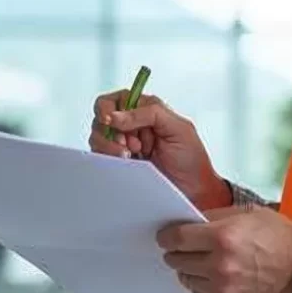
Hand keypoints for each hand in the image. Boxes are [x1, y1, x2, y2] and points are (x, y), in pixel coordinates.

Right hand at [92, 90, 227, 209]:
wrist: (194, 192)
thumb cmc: (191, 160)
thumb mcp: (178, 128)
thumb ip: (149, 113)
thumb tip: (115, 116)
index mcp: (146, 111)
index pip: (116, 100)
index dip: (109, 108)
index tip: (110, 120)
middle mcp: (132, 127)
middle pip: (101, 118)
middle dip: (111, 130)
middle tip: (129, 144)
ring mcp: (124, 147)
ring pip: (97, 137)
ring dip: (109, 146)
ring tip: (130, 156)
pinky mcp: (119, 165)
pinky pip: (100, 158)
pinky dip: (107, 159)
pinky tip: (125, 164)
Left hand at [158, 206, 291, 292]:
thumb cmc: (283, 240)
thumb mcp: (251, 214)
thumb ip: (217, 217)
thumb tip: (191, 222)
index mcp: (223, 237)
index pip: (176, 238)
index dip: (167, 237)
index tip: (166, 237)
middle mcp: (219, 265)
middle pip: (176, 260)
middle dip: (179, 253)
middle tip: (189, 250)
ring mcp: (223, 290)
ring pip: (186, 280)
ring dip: (192, 271)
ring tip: (210, 265)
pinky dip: (204, 288)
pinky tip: (219, 280)